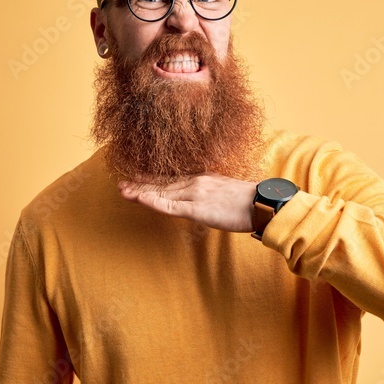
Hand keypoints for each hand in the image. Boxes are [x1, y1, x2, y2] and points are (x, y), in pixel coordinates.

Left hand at [117, 172, 256, 232]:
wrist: (262, 203)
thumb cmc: (249, 201)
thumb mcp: (226, 191)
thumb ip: (211, 193)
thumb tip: (203, 199)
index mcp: (203, 178)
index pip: (172, 178)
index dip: (152, 178)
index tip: (137, 176)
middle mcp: (195, 182)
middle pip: (162, 184)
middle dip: (141, 184)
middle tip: (121, 183)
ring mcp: (194, 194)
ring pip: (161, 192)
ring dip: (141, 191)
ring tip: (124, 191)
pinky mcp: (197, 208)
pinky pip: (170, 206)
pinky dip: (154, 201)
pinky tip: (140, 198)